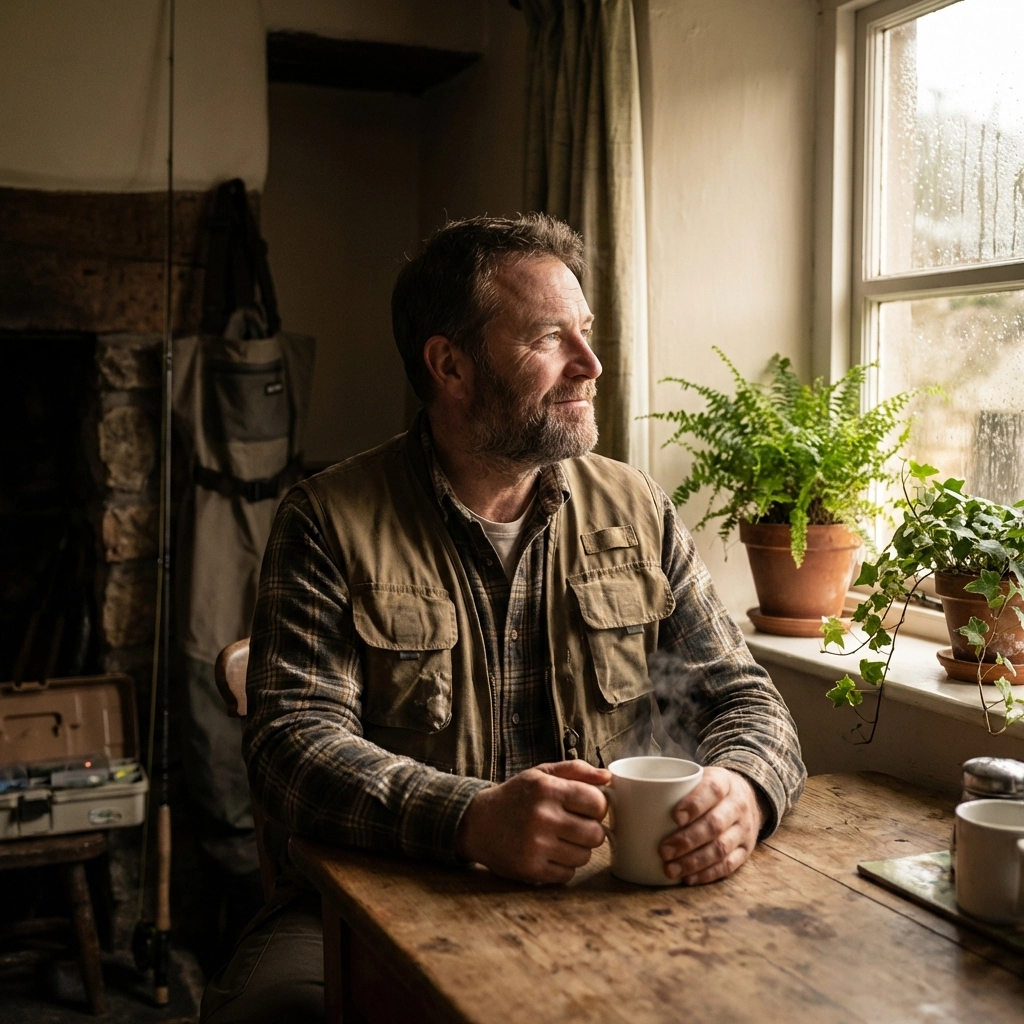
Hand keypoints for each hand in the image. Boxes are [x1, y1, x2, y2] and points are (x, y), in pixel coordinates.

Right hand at [455, 761, 610, 883]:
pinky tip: (550, 854)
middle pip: (595, 834)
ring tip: (561, 840)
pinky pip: (567, 874)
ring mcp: (536, 845)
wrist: (477, 823)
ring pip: (584, 856)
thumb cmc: (515, 796)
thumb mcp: (541, 774)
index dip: (598, 806)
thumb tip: (607, 777)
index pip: (597, 802)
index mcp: (547, 789)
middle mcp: (542, 817)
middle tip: (575, 826)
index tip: (587, 808)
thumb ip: (575, 771)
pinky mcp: (530, 869)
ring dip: (578, 850)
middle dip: (590, 830)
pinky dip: (563, 866)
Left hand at [658, 767, 764, 884]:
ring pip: (721, 848)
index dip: (694, 804)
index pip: (712, 790)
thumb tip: (617, 789)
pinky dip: (707, 874)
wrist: (748, 796)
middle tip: (663, 851)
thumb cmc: (708, 789)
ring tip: (670, 869)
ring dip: (694, 861)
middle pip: (715, 824)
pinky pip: (729, 866)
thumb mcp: (697, 777)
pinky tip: (688, 878)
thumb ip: (669, 784)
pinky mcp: (746, 850)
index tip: (674, 817)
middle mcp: (737, 805)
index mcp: (724, 781)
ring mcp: (744, 829)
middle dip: (687, 840)